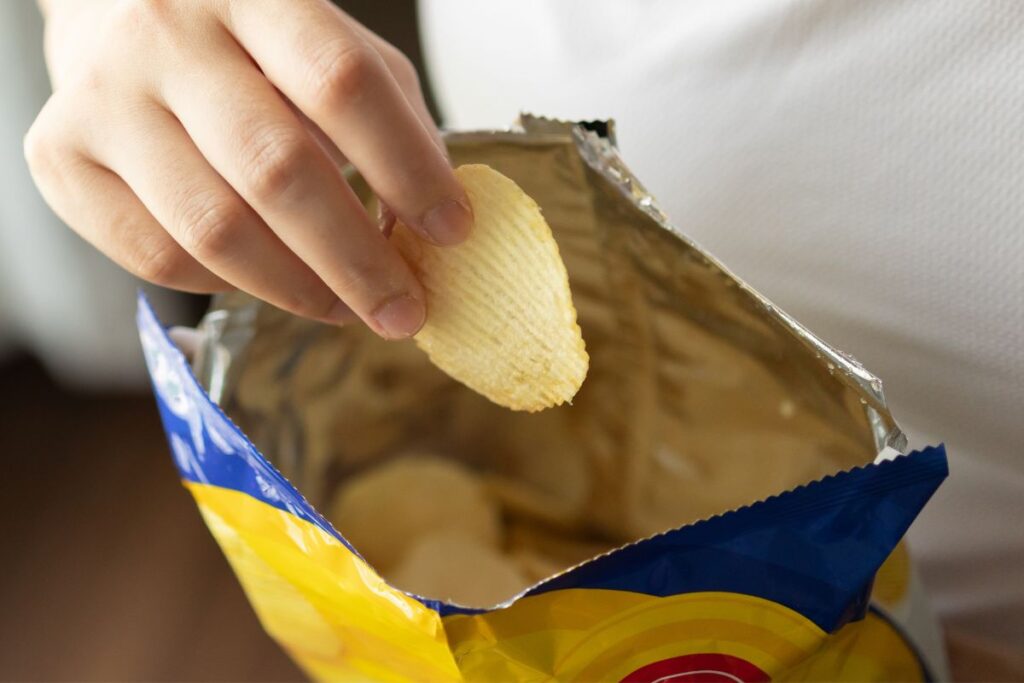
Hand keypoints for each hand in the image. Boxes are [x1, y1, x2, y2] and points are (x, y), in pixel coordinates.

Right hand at [25, 0, 472, 338]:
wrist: (114, 12)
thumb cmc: (245, 42)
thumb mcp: (329, 47)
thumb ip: (387, 119)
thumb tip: (432, 225)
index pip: (342, 83)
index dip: (407, 167)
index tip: (451, 230)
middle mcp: (167, 36)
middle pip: (276, 168)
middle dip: (356, 260)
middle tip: (404, 309)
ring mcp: (105, 96)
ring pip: (214, 227)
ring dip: (297, 289)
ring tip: (345, 308)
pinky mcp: (61, 156)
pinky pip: (157, 256)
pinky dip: (228, 287)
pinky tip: (270, 286)